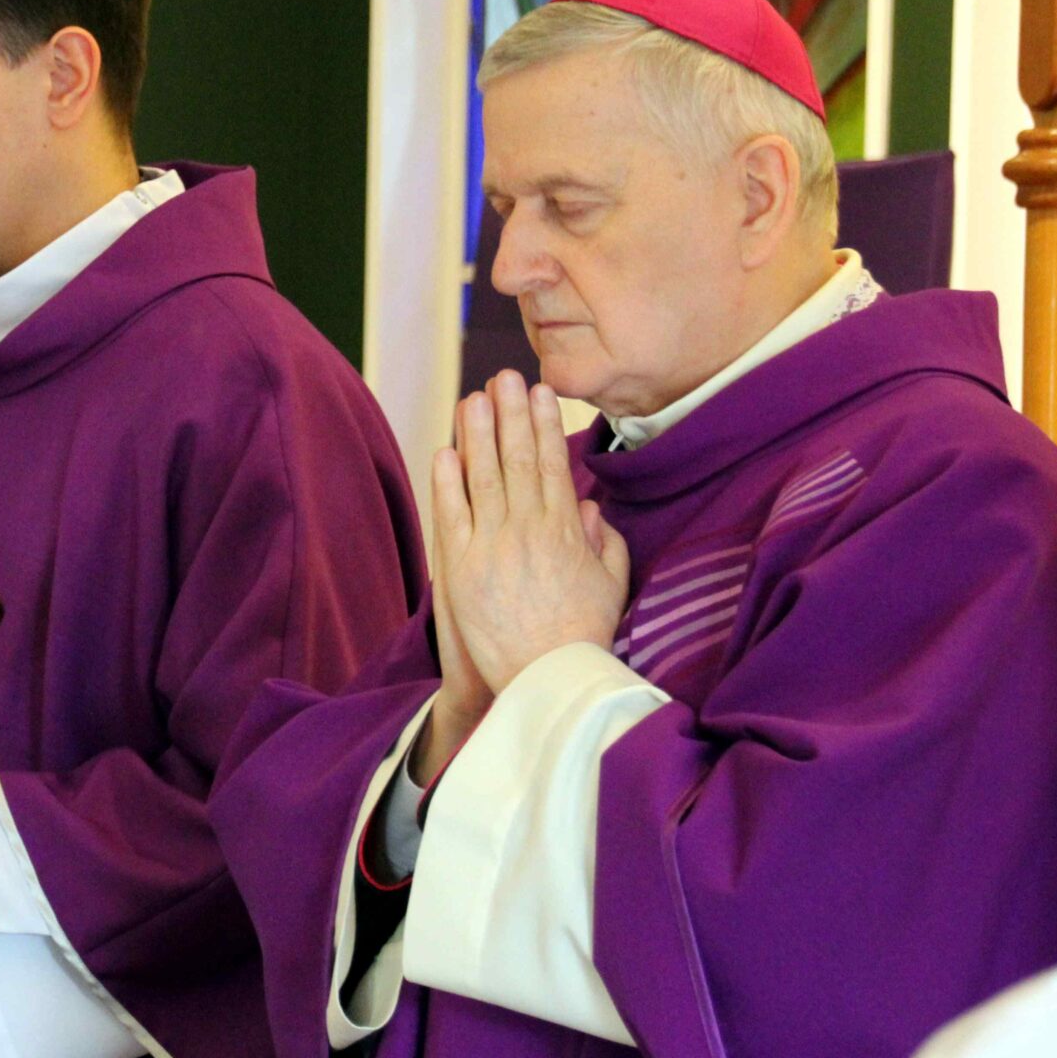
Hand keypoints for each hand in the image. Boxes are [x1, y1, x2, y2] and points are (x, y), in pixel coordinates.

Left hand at [417, 372, 629, 778]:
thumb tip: (592, 509)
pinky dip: (447, 482)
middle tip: (504, 376)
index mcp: (566, 532)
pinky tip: (445, 451)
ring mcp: (493, 546)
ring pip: (483, 477)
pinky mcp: (462, 568)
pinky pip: (452, 515)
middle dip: (511, 414)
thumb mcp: (611, 586)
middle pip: (518, 460)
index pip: (553, 466)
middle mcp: (529, 530)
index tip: (541, 394)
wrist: (548, 681)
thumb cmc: (583, 639)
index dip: (545, 425)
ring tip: (473, 397)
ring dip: (477, 434)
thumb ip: (605, 544)